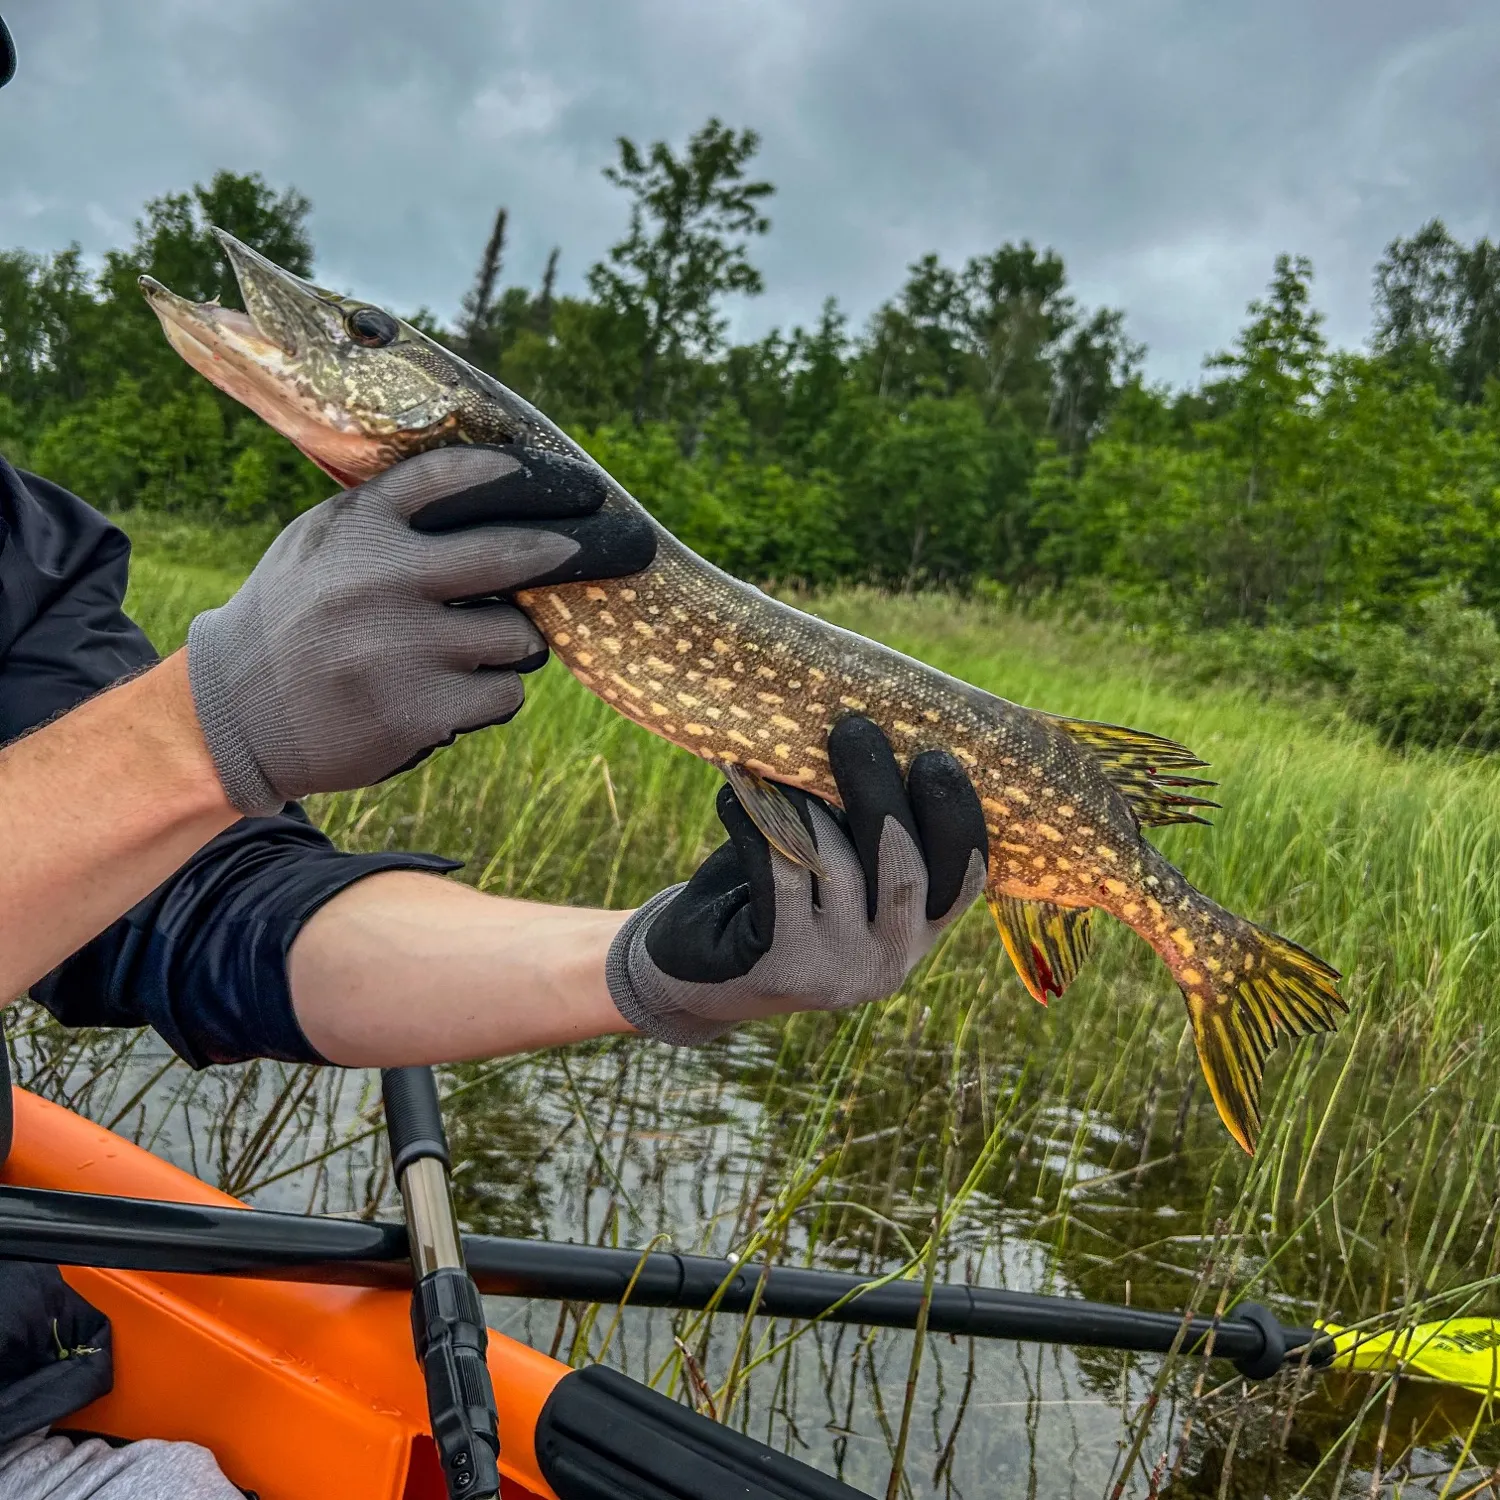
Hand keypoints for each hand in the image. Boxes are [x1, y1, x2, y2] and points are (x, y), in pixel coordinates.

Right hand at [187, 445, 653, 814]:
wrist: (233, 711)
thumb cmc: (292, 617)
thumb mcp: (318, 541)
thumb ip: (386, 512)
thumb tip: (486, 479)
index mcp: (360, 528)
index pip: (455, 478)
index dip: (524, 476)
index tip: (575, 484)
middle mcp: (382, 580)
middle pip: (513, 554)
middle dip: (570, 550)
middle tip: (608, 546)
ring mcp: (403, 649)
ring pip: (520, 639)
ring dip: (518, 644)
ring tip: (476, 647)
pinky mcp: (420, 711)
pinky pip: (504, 695)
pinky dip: (493, 694)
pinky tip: (451, 692)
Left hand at [605, 716, 988, 1043]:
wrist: (698, 974)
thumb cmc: (771, 897)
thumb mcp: (833, 867)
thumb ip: (862, 826)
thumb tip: (874, 728)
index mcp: (917, 931)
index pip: (963, 877)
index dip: (956, 817)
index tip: (937, 756)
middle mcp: (889, 959)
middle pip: (903, 867)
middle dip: (879, 790)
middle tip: (853, 730)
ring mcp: (839, 969)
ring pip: (835, 865)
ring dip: (801, 803)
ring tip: (771, 764)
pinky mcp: (785, 966)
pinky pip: (779, 873)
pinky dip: (757, 823)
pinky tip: (735, 795)